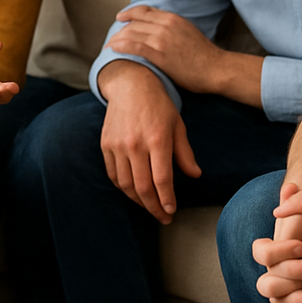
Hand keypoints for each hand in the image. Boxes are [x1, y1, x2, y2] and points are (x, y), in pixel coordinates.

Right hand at [98, 62, 200, 223]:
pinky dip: (123, 188)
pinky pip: (113, 174)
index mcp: (157, 139)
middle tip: (163, 217)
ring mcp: (118, 145)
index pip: (162, 180)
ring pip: (126, 185)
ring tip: (149, 206)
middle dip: (154, 207)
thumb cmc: (158, 105)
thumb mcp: (177, 125)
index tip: (171, 212)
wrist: (130, 85)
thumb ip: (185, 153)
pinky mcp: (106, 144)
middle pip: (143, 187)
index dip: (167, 200)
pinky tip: (133, 192)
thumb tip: (195, 175)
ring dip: (138, 201)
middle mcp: (136, 144)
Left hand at [107, 6, 223, 94]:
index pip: (144, 11)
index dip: (129, 13)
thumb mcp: (188, 31)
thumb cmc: (204, 55)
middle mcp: (166, 25)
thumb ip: (173, 27)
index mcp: (172, 18)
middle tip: (112, 37)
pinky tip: (113, 49)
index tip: (120, 17)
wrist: (216, 68)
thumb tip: (160, 29)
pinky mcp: (160, 54)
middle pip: (135, 22)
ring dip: (117, 39)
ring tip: (109, 45)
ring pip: (132, 33)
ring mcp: (162, 39)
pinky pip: (135, 46)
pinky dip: (121, 46)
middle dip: (121, 29)